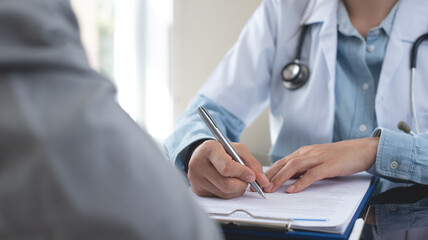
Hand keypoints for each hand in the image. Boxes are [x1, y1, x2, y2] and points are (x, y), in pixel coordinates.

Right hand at [188, 140, 268, 198]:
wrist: (202, 155)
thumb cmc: (221, 151)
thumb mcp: (237, 149)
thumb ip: (251, 163)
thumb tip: (262, 180)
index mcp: (208, 149)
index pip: (227, 167)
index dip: (242, 173)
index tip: (252, 176)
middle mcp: (198, 164)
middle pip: (227, 184)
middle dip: (242, 184)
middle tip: (247, 179)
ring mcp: (196, 179)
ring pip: (225, 193)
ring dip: (237, 189)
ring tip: (237, 179)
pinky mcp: (198, 191)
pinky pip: (220, 197)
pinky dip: (229, 193)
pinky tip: (227, 182)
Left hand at [264, 137, 378, 193]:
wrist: (361, 149)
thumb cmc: (340, 156)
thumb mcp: (317, 161)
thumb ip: (304, 168)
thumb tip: (289, 179)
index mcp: (304, 152)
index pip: (282, 161)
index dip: (269, 171)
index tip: (259, 181)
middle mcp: (308, 153)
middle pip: (284, 163)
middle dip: (270, 175)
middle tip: (259, 186)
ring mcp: (318, 158)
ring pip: (294, 167)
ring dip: (280, 178)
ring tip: (271, 188)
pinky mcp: (329, 165)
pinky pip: (312, 174)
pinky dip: (301, 182)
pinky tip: (292, 189)